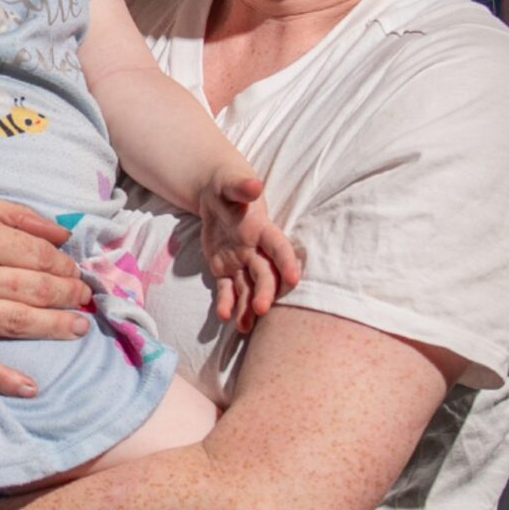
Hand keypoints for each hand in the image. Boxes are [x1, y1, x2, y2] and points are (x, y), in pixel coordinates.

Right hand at [0, 191, 94, 395]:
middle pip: (37, 289)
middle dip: (69, 296)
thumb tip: (62, 234)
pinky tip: (29, 387)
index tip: (77, 273)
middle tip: (86, 301)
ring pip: (17, 322)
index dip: (66, 267)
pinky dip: (2, 377)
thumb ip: (15, 213)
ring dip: (54, 328)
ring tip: (78, 330)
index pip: (41, 256)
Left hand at [199, 174, 302, 333]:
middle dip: (265, 291)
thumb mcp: (229, 183)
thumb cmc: (226, 185)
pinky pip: (227, 289)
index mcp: (261, 229)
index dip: (286, 261)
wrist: (215, 196)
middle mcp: (255, 249)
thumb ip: (241, 187)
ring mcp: (241, 262)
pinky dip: (226, 303)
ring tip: (243, 326)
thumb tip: (254, 185)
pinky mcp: (225, 269)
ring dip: (248, 306)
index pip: (277, 247)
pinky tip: (224, 316)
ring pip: (248, 288)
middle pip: (264, 274)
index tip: (293, 278)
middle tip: (262, 309)